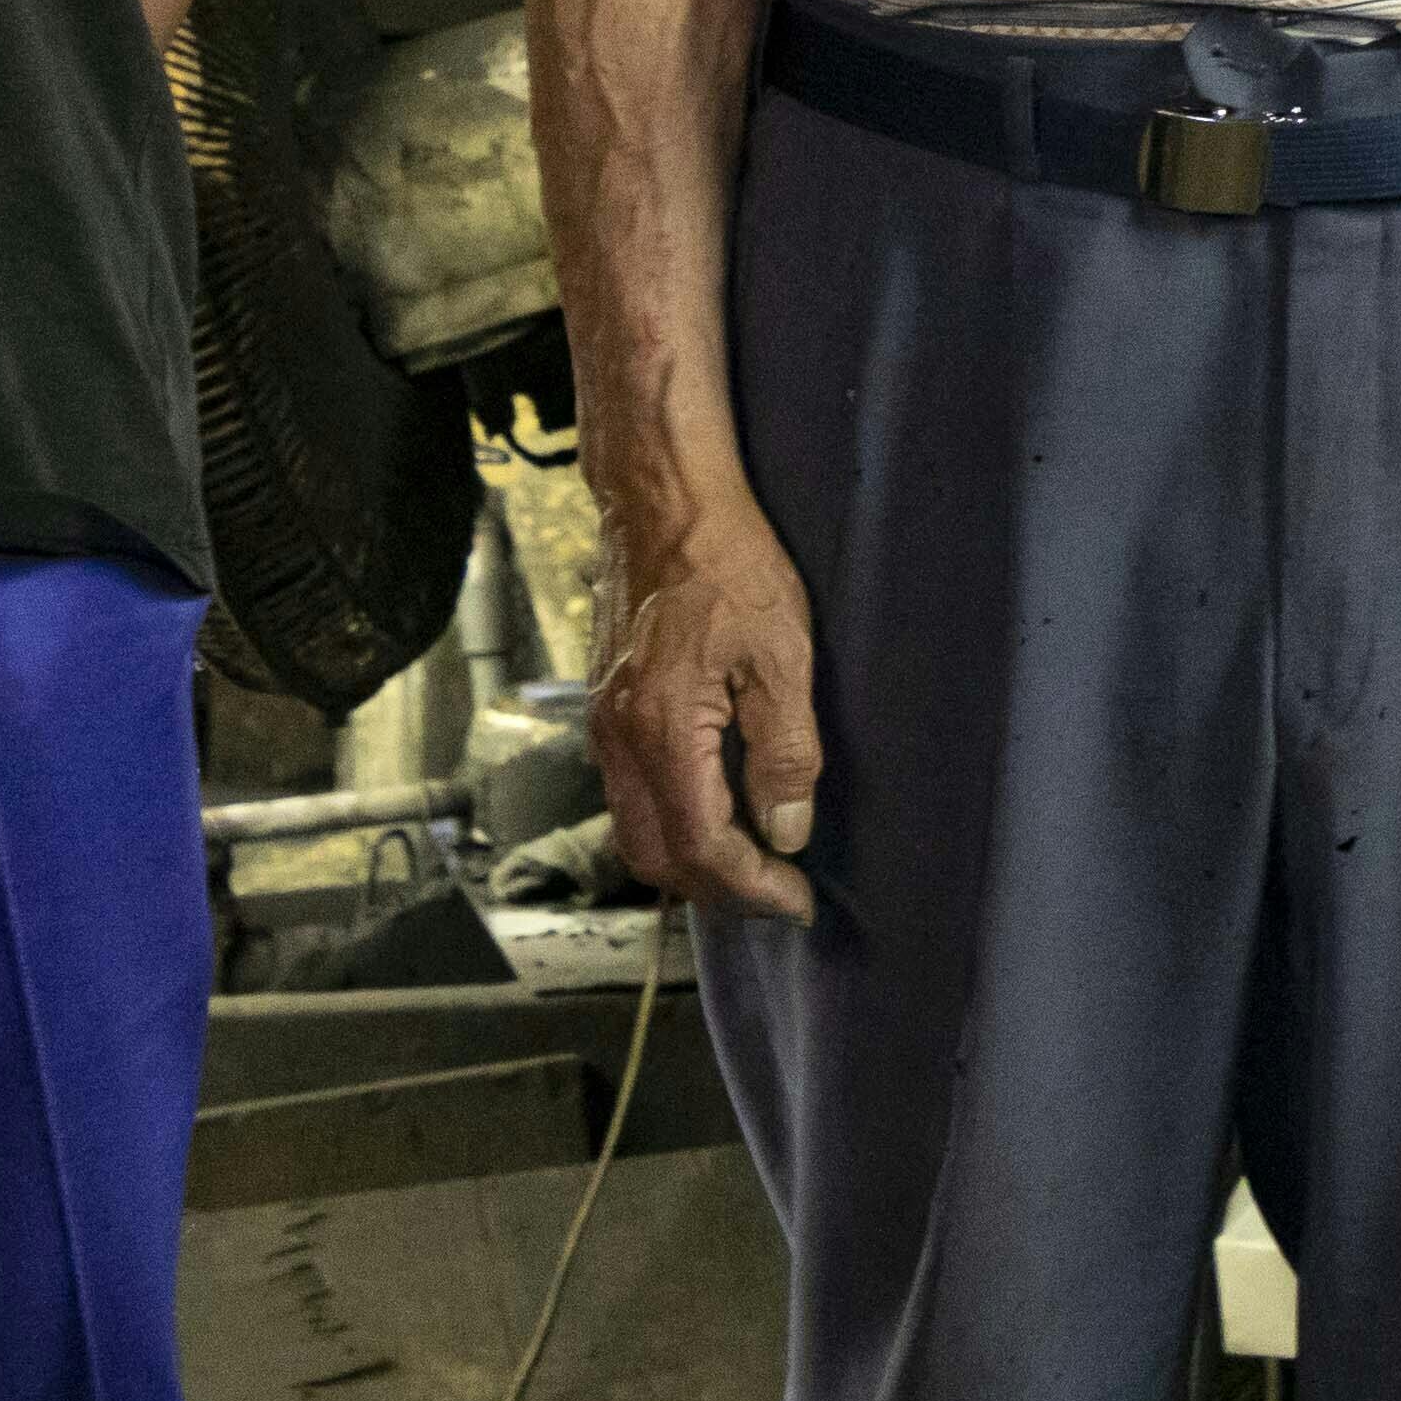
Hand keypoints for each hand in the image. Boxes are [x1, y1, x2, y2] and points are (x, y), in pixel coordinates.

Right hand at [596, 507, 829, 922]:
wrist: (663, 500)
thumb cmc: (728, 561)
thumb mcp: (782, 651)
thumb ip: (785, 750)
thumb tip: (786, 830)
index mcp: (662, 729)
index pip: (701, 847)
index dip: (752, 888)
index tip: (796, 900)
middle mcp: (619, 737)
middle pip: (655, 857)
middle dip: (717, 890)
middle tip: (777, 891)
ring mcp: (604, 723)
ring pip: (635, 830)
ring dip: (690, 860)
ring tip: (753, 860)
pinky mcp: (605, 706)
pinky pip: (627, 792)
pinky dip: (669, 822)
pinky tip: (717, 808)